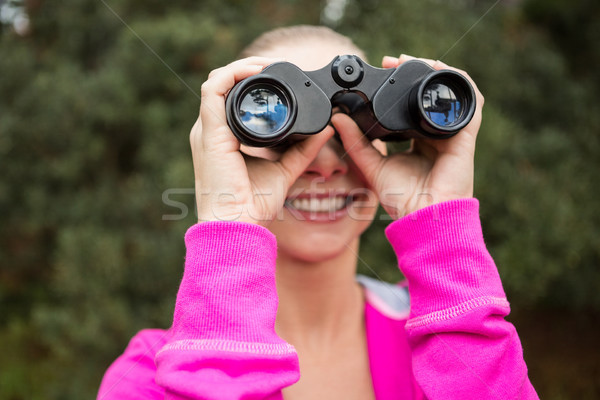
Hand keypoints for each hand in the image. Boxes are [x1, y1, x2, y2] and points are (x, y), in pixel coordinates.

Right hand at [191, 57, 333, 225]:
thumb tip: (325, 130)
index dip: (252, 83)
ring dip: (243, 67)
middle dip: (249, 71)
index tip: (280, 78)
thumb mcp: (284, 170)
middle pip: (224, 87)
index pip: (232, 100)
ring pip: (218, 81)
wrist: (236, 225)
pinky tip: (256, 72)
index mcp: (224, 139)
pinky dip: (234, 74)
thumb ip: (303, 150)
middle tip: (277, 67)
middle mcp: (212, 131)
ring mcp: (207, 130)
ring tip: (268, 65)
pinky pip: (214, 89)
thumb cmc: (253, 205)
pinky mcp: (208, 132)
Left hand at [333, 54, 484, 219]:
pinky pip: (471, 103)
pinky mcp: (464, 137)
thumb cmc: (402, 199)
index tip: (383, 70)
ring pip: (450, 94)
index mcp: (417, 142)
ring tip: (414, 61)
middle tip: (394, 60)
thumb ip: (356, 142)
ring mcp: (452, 136)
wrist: (424, 217)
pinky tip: (443, 70)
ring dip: (435, 72)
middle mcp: (436, 136)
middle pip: (429, 96)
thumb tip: (337, 118)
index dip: (400, 87)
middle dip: (415, 72)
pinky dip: (460, 84)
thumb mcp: (371, 166)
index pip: (411, 107)